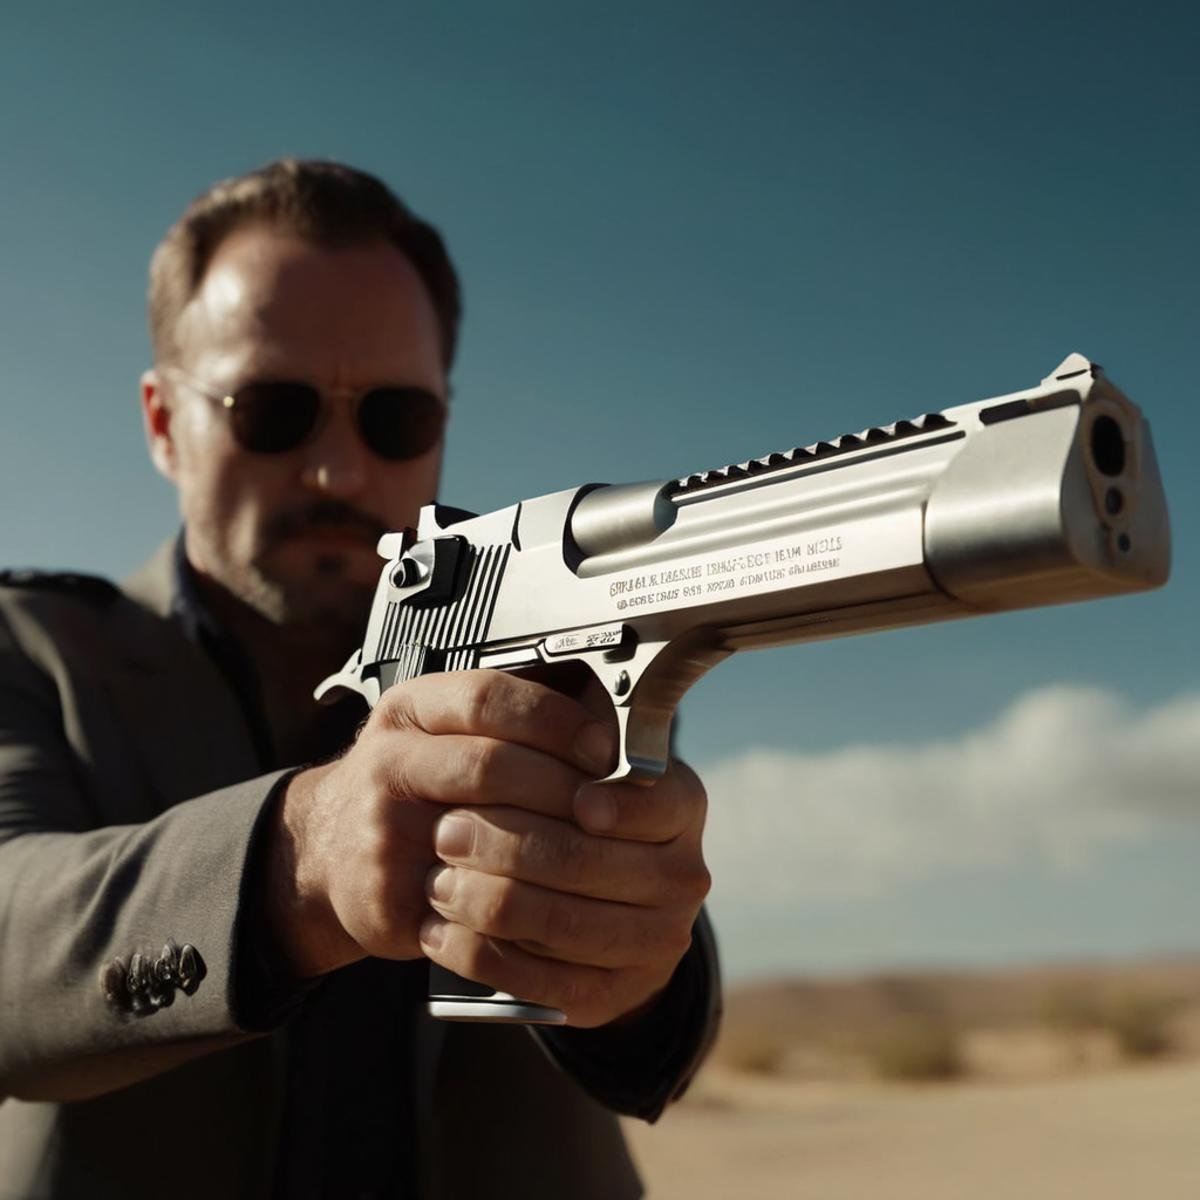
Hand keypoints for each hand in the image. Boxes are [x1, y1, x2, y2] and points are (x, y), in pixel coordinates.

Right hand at [264, 669, 709, 1026]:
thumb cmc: (411, 784)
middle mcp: (388, 763)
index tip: (602, 745)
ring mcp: (381, 832)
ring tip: (591, 849)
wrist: (328, 850)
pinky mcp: (385, 896)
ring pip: (478, 834)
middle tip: (606, 806)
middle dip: (561, 786)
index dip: (554, 720)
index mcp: (410, 711)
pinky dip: (517, 898)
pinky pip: (464, 898)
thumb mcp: (444, 731)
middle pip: (489, 764)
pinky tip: (555, 897)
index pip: (488, 698)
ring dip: (546, 844)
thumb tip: (610, 728)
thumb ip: (512, 723)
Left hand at [421, 757, 709, 1026]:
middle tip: (446, 830)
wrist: (600, 899)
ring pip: (559, 923)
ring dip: (485, 901)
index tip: (547, 794)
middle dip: (502, 843)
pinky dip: (481, 956)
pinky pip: (542, 982)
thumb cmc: (577, 810)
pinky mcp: (615, 991)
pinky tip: (441, 934)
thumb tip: (524, 699)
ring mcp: (655, 939)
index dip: (592, 797)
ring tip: (437, 881)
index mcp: (682, 805)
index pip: (642, 799)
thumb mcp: (588, 760)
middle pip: (583, 860)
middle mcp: (683, 875)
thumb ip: (567, 734)